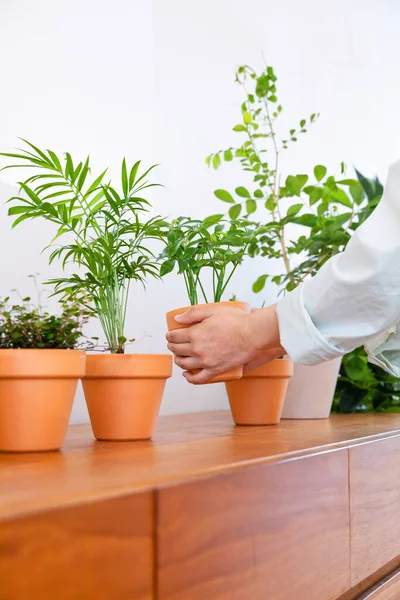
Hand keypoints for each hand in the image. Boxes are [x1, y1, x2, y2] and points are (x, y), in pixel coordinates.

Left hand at [166, 303, 284, 383]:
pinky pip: (198, 379)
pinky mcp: (215, 370)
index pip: (174, 336)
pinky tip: (187, 374)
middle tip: (173, 343)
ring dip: (178, 360)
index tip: (171, 334)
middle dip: (172, 346)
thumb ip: (193, 313)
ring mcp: (206, 362)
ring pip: (184, 365)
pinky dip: (189, 378)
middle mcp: (197, 350)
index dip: (170, 335)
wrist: (253, 335)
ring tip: (179, 356)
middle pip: (177, 350)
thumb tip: (177, 319)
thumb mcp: (212, 310)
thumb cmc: (236, 321)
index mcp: (194, 334)